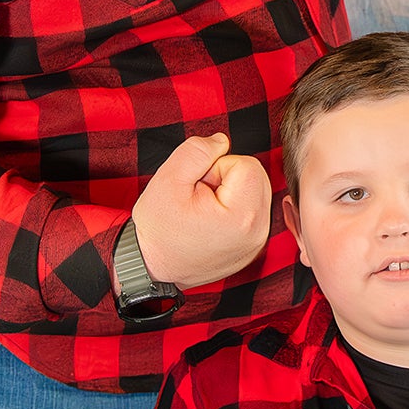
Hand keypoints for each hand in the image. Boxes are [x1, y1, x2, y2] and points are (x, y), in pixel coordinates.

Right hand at [130, 133, 271, 288]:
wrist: (151, 267)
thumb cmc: (158, 229)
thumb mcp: (168, 179)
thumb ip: (197, 151)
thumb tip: (222, 141)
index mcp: (242, 217)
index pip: (247, 164)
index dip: (218, 168)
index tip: (198, 189)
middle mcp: (258, 232)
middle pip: (257, 176)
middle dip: (228, 178)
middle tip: (201, 198)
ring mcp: (257, 242)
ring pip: (256, 191)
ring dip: (232, 193)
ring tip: (206, 210)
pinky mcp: (254, 247)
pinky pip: (253, 211)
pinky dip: (235, 208)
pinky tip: (213, 222)